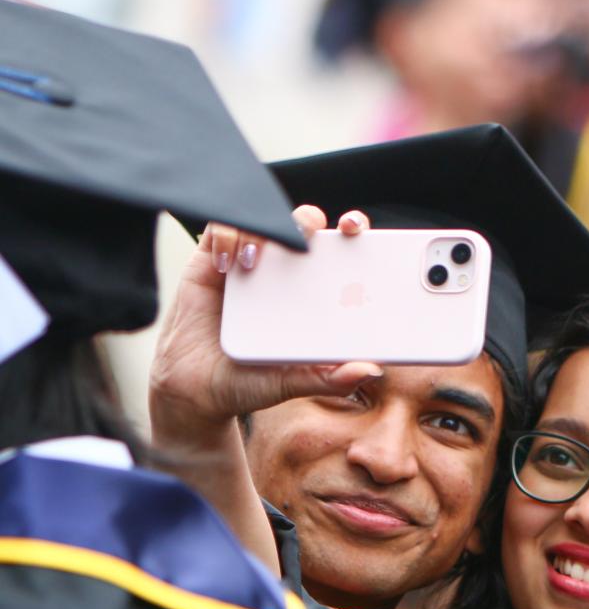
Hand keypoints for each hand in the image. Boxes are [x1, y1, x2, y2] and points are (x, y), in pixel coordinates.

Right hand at [150, 206, 380, 447]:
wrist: (196, 389)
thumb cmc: (249, 383)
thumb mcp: (293, 382)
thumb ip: (330, 378)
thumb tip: (372, 371)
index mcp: (313, 294)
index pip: (339, 251)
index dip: (350, 231)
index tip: (354, 228)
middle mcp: (283, 273)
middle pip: (303, 226)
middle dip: (309, 218)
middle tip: (309, 231)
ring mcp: (248, 263)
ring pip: (262, 220)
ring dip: (261, 230)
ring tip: (252, 263)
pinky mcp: (211, 261)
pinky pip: (220, 229)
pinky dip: (226, 237)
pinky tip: (225, 265)